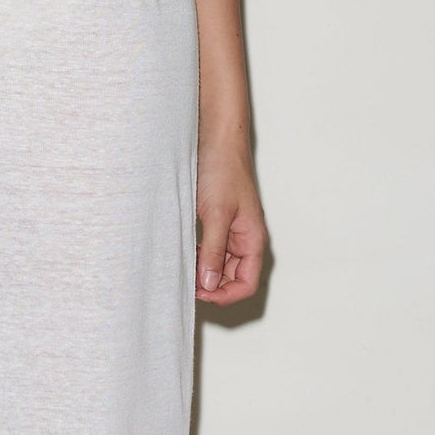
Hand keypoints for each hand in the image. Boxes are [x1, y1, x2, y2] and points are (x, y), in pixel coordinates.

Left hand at [196, 142, 266, 307]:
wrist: (215, 138)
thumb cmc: (223, 169)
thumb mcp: (216, 214)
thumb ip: (213, 250)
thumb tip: (209, 284)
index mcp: (252, 239)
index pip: (246, 283)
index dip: (225, 295)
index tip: (199, 293)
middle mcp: (244, 238)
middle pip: (231, 278)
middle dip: (210, 284)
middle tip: (184, 280)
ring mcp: (230, 231)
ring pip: (218, 265)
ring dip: (201, 270)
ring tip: (181, 264)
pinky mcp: (216, 221)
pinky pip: (209, 249)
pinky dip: (196, 255)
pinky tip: (182, 249)